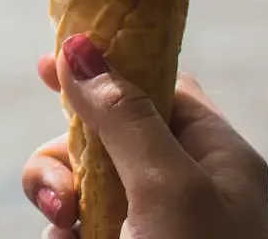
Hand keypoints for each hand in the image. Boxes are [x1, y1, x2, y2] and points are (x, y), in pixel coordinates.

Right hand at [22, 35, 267, 238]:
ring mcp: (145, 222)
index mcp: (217, 157)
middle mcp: (181, 184)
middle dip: (70, 148)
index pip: (161, 86)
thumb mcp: (167, 185)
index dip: (108, 67)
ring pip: (76, 174)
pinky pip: (69, 219)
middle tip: (65, 179)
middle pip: (104, 129)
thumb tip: (79, 47)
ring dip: (56, 189)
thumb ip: (123, 116)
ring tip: (67, 222)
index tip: (50, 60)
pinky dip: (59, 226)